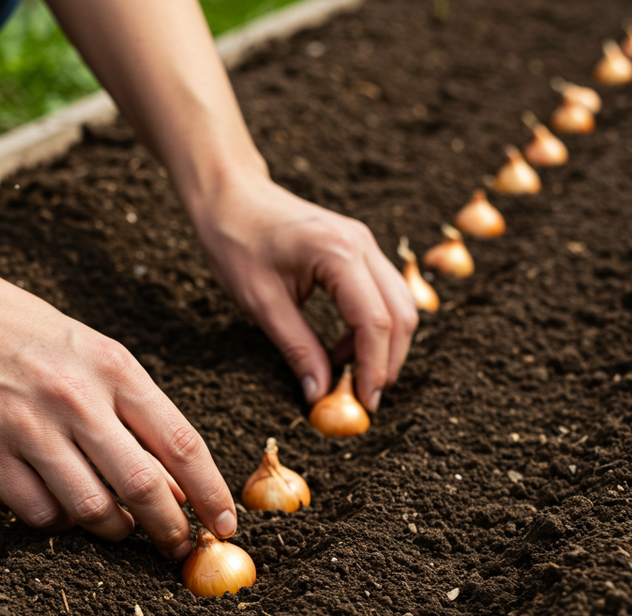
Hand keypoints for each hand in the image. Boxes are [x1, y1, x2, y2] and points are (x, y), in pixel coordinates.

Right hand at [0, 268, 236, 558]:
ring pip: (91, 508)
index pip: (181, 443)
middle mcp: (74, 397)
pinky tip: (62, 505)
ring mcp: (27, 425)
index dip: (210, 493)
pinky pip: (39, 513)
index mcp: (114, 368)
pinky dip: (59, 521)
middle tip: (178, 546)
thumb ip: (140, 418)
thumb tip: (179, 488)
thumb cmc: (35, 338)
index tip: (226, 526)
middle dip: (170, 528)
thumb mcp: (99, 358)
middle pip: (142, 485)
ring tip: (118, 524)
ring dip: (113, 529)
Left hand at [191, 173, 417, 411]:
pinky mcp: (360, 249)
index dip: (374, 368)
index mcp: (338, 253)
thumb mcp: (261, 304)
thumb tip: (319, 395)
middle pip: (401, 314)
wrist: (230, 196)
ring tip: (350, 377)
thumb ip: (297, 349)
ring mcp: (365, 243)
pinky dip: (374, 327)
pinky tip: (344, 349)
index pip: (374, 322)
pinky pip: (384, 294)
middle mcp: (362, 244)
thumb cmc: (237, 243)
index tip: (364, 403)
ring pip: (399, 305)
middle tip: (364, 399)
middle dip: (388, 362)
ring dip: (384, 346)